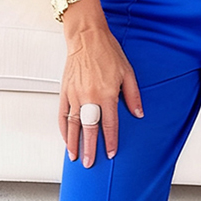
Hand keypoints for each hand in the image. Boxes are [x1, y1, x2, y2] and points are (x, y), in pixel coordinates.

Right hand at [54, 0, 143, 167]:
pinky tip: (66, 138)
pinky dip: (63, 128)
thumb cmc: (108, 52)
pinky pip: (62, 114)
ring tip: (74, 157)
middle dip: (90, 148)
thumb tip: (138, 114)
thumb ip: (133, 95)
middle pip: (89, 129)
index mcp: (106, 94)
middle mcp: (89, 97)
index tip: (110, 154)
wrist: (86, 36)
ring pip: (72, 125)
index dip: (110, 141)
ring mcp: (74, 95)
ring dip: (73, 143)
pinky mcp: (64, 91)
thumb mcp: (128, 72)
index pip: (109, 124)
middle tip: (89, 164)